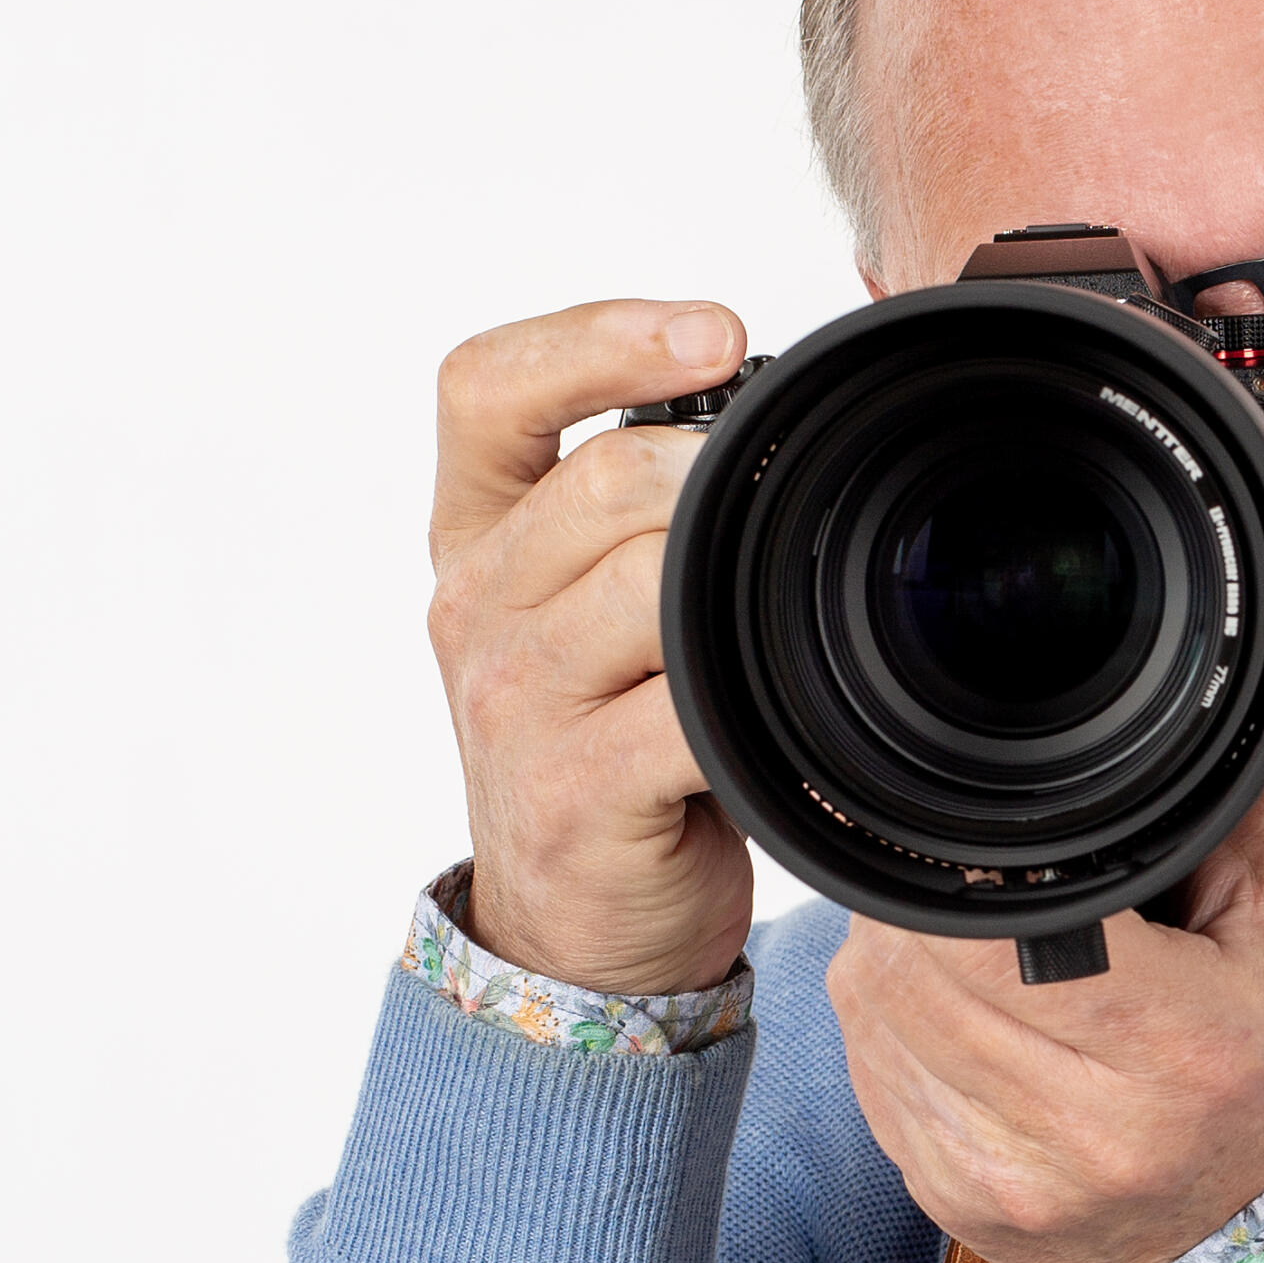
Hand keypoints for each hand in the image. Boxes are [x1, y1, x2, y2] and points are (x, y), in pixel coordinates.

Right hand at [426, 299, 753, 994]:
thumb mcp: (604, 613)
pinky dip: (742, 701)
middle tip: (786, 499)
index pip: (484, 386)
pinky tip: (774, 706)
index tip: (713, 331)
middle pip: (602, 479)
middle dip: (716, 474)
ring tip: (781, 605)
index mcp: (478, 537)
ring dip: (736, 582)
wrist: (575, 931)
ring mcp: (514, 700)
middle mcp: (477, 605)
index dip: (598, 334)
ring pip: (642, 584)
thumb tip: (782, 417)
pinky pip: (674, 713)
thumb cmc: (612, 748)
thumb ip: (650, 517)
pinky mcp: (570, 789)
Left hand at [828, 530, 1263, 1262]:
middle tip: (1002, 871)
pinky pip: (875, 1077)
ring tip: (997, 940)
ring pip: (875, 1014)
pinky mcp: (956, 1212)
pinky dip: (904, 1027)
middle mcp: (1086, 1137)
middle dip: (936, 898)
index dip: (966, 862)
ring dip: (909, 959)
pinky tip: (979, 1013)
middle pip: (913, 961)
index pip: (986, 925)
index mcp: (1180, 1052)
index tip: (995, 831)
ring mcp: (1009, 1187)